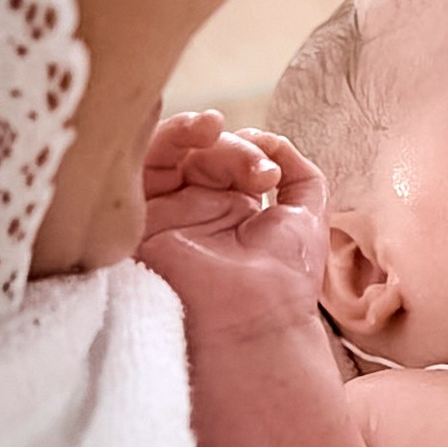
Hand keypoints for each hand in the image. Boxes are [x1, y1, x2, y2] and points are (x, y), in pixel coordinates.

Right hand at [137, 115, 327, 339]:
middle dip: (229, 148)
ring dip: (192, 132)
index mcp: (228, 206)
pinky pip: (139, 169)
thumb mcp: (308, 213)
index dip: (249, 150)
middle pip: (199, 151)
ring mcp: (165, 214)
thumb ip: (299, 170)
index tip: (272, 176)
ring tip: (214, 126)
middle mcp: (193, 208)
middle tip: (258, 171)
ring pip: (169, 152)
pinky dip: (167, 139)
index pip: (227, 156)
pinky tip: (197, 131)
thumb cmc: (286, 279)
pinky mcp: (141, 222)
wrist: (260, 320)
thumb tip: (271, 138)